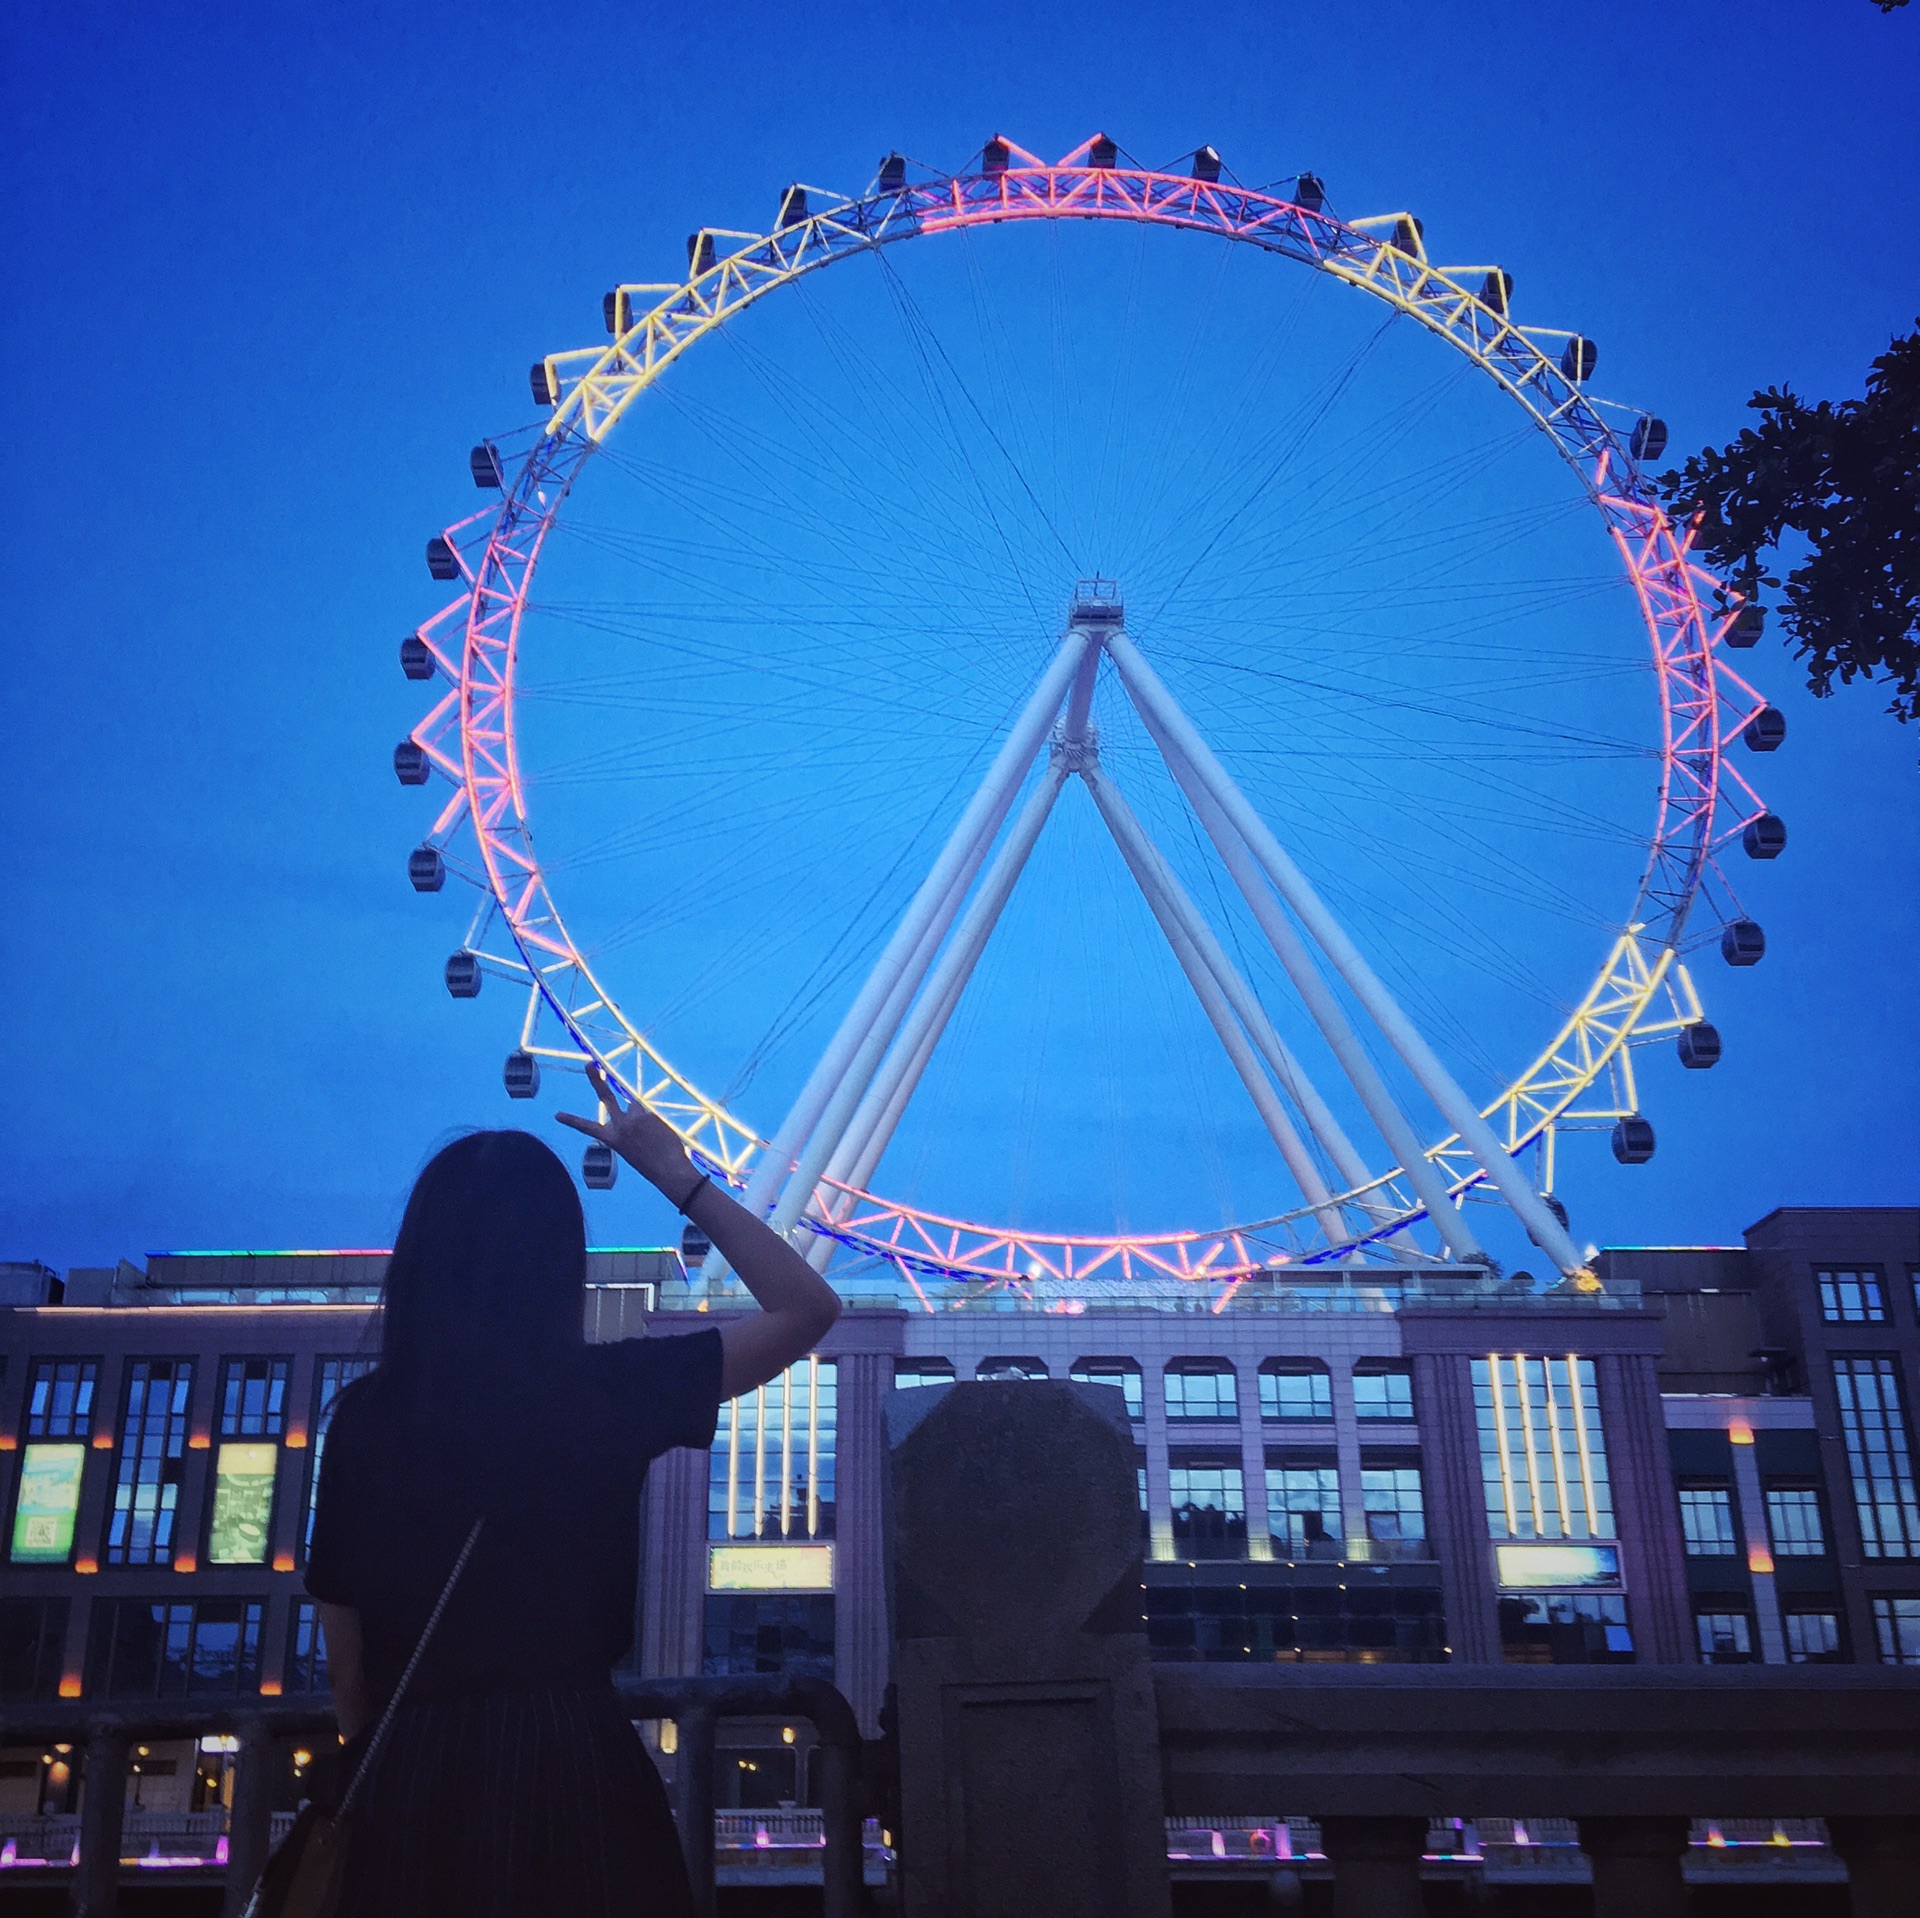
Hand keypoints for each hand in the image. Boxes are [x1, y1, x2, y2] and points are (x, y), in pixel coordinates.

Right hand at [557, 1064, 704, 1204]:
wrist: (669, 1169)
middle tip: (589, 1063)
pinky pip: (650, 1114)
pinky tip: (661, 1136)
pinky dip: (655, 1123)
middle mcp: (621, 1125)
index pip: (588, 1128)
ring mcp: (635, 1118)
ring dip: (641, 1116)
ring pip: (635, 1107)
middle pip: (606, 1097)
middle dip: (596, 1079)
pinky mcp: (650, 1114)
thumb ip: (627, 1127)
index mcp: (612, 1140)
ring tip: (651, 1135)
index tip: (557, 1115)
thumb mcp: (631, 1148)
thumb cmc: (651, 1163)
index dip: (572, 1121)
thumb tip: (632, 1108)